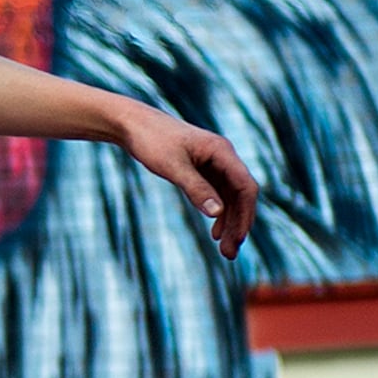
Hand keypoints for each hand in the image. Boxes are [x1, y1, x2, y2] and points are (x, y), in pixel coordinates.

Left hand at [119, 106, 258, 259]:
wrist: (133, 124)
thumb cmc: (151, 141)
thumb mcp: (172, 167)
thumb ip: (195, 188)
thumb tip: (217, 213)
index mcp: (222, 151)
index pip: (245, 187)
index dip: (244, 214)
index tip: (237, 239)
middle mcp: (223, 156)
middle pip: (240, 195)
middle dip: (237, 224)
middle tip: (229, 254)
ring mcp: (214, 162)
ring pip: (230, 197)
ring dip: (229, 222)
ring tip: (224, 249)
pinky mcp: (203, 168)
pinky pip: (218, 193)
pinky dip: (218, 212)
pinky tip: (214, 231)